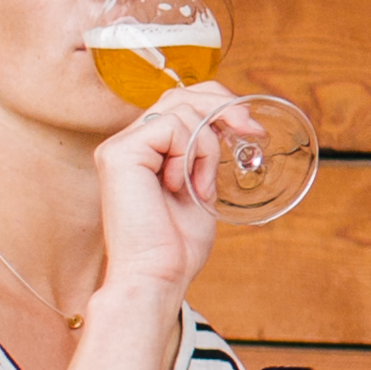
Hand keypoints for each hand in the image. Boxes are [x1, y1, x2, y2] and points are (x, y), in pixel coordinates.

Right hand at [87, 85, 235, 337]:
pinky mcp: (120, 153)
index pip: (180, 102)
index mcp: (144, 150)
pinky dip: (191, 153)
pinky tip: (184, 186)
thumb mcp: (200, 189)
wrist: (159, 276)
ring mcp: (120, 146)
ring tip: (201, 186)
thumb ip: (205, 156)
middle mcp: (127, 143)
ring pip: (182, 110)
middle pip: (180, 93)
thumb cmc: (177, 246)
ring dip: (207, 147)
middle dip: (223, 105)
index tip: (251, 127)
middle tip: (251, 130)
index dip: (218, 103)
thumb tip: (236, 124)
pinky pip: (172, 127)